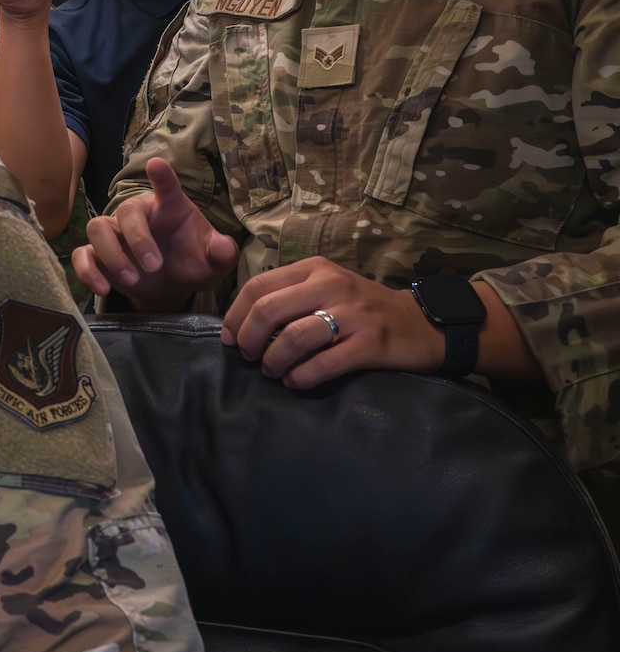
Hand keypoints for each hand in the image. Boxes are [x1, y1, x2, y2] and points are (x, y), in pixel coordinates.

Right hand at [74, 158, 237, 310]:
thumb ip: (221, 253)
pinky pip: (82, 256)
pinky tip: (103, 289)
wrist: (170, 285)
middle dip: (138, 239)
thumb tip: (224, 249)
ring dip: (111, 255)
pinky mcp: (98, 255)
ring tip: (131, 279)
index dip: (162, 177)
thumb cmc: (192, 262)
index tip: (157, 164)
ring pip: (97, 229)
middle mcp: (138, 216)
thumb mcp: (212, 261)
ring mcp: (114, 234)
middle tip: (154, 266)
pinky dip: (88, 271)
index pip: (166, 189)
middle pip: (126, 212)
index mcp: (169, 208)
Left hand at [221, 256, 446, 388]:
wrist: (422, 324)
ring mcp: (353, 313)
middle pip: (268, 311)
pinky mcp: (370, 342)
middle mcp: (331, 285)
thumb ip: (288, 297)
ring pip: (292, 338)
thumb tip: (241, 324)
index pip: (257, 286)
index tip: (229, 339)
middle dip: (249, 340)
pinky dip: (300, 377)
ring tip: (273, 371)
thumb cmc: (363, 309)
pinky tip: (296, 382)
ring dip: (273, 362)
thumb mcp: (326, 289)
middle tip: (250, 357)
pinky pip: (322, 364)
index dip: (234, 316)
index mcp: (314, 269)